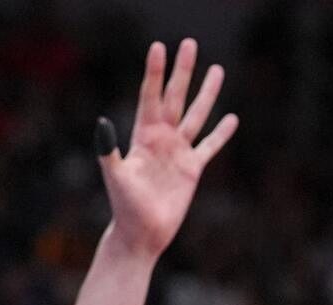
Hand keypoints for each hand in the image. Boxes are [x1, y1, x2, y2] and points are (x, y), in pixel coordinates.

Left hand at [97, 40, 238, 259]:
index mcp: (143, 136)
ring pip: (195, 116)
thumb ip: (109, 150)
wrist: (142, 234)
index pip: (151, 96)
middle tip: (190, 44)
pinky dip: (220, 134)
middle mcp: (162, 139)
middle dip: (183, 71)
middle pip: (175, 97)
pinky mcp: (191, 169)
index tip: (159, 47)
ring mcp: (177, 152)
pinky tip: (230, 118)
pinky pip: (209, 146)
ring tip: (217, 69)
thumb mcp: (116, 177)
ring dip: (206, 94)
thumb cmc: (125, 206)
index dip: (155, 72)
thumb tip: (102, 123)